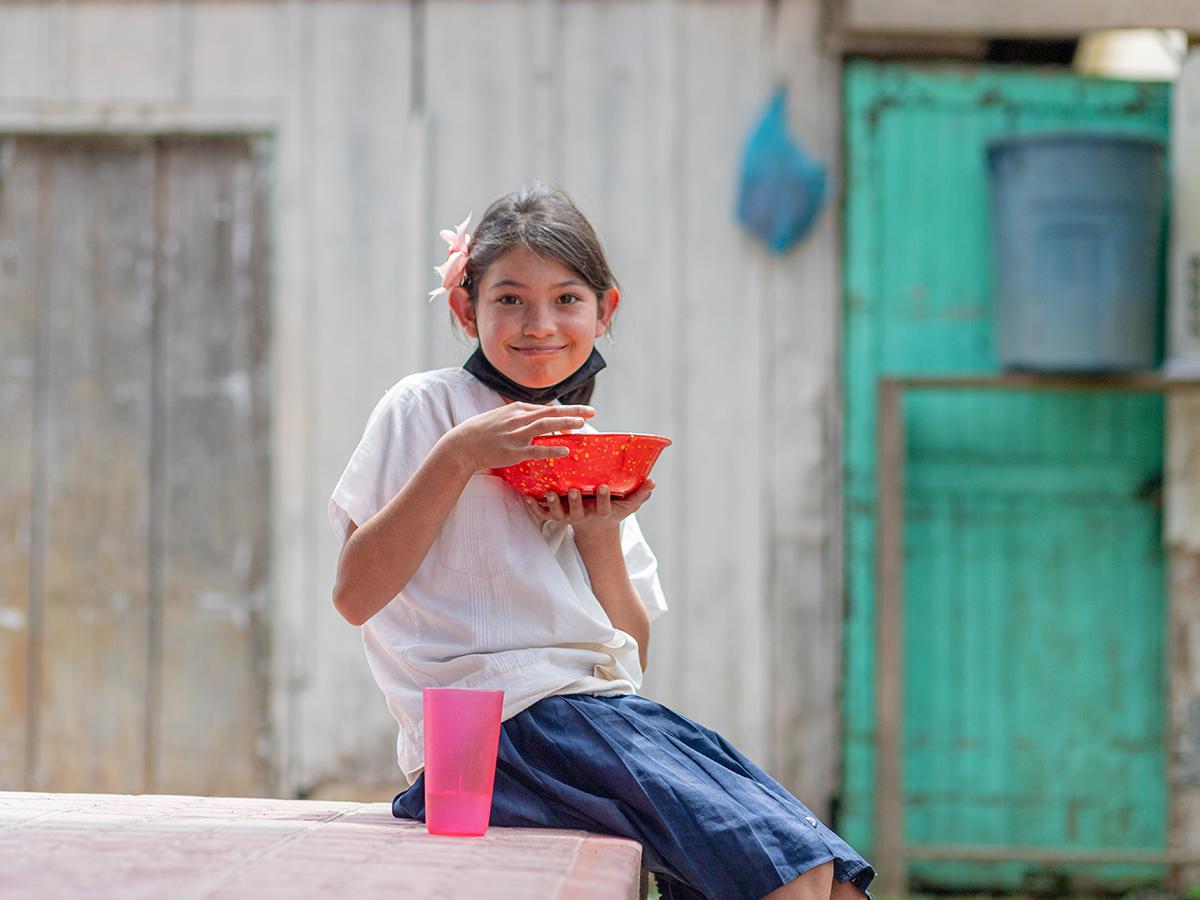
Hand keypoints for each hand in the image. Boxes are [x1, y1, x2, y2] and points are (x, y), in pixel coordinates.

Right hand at [446, 402, 594, 472]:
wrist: (464, 444)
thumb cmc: (484, 431)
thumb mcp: (503, 416)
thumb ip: (522, 416)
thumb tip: (540, 415)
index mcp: (519, 409)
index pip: (548, 408)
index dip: (567, 411)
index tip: (583, 412)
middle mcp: (520, 418)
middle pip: (552, 412)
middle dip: (574, 412)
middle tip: (592, 412)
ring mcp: (517, 434)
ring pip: (547, 426)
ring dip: (566, 424)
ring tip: (582, 425)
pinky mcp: (514, 450)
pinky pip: (537, 449)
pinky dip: (552, 448)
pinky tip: (566, 449)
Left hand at [523, 479, 655, 541]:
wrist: (595, 528)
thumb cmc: (613, 511)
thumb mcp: (628, 505)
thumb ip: (640, 494)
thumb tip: (653, 482)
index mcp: (601, 512)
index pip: (604, 506)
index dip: (604, 498)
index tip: (604, 487)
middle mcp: (583, 516)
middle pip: (578, 511)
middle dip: (576, 501)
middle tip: (574, 490)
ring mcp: (567, 518)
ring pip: (558, 513)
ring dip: (552, 504)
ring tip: (548, 492)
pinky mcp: (554, 517)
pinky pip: (542, 514)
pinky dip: (533, 507)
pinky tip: (526, 495)